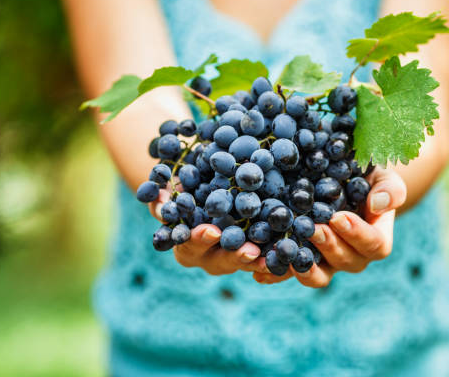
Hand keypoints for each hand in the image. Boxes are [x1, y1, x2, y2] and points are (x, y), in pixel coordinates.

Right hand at [148, 187, 268, 275]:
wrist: (204, 184)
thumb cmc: (182, 187)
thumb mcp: (170, 192)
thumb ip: (162, 199)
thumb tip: (159, 198)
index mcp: (185, 245)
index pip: (190, 246)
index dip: (199, 239)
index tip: (211, 231)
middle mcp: (209, 256)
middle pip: (221, 261)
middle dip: (235, 256)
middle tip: (249, 251)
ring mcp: (232, 256)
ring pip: (246, 263)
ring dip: (261, 260)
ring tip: (273, 256)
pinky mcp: (254, 250)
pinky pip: (265, 257)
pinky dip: (276, 255)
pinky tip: (288, 248)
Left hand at [253, 166, 406, 286]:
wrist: (342, 182)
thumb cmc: (367, 178)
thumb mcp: (382, 176)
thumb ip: (390, 189)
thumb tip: (379, 204)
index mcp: (375, 239)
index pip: (375, 245)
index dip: (357, 234)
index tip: (338, 216)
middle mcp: (352, 257)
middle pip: (344, 261)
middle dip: (327, 245)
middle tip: (312, 228)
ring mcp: (326, 264)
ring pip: (318, 276)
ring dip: (302, 265)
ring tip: (286, 249)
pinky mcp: (301, 263)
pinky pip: (289, 274)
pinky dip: (275, 273)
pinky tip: (259, 270)